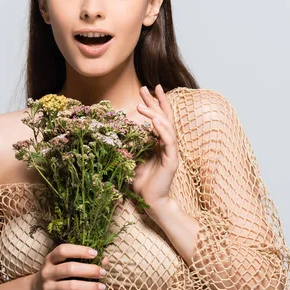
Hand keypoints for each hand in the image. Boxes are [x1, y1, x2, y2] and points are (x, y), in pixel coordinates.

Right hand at [30, 243, 109, 289]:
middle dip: (88, 270)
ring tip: (101, 286)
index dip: (79, 250)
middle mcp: (47, 271)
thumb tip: (105, 260)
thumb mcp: (63, 263)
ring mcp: (48, 287)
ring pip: (70, 286)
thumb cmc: (55, 274)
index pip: (63, 250)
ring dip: (88, 286)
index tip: (95, 253)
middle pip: (69, 268)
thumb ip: (81, 260)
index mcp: (50, 258)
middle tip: (102, 272)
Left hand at [133, 84, 179, 215]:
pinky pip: (169, 142)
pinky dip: (163, 131)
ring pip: (167, 127)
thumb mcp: (133, 158)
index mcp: (159, 142)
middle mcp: (167, 144)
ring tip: (142, 104)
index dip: (154, 102)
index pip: (159, 117)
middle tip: (145, 87)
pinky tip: (156, 121)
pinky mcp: (172, 161)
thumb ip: (132, 144)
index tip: (147, 88)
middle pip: (164, 117)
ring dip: (155, 114)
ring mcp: (171, 152)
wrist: (151, 201)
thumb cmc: (142, 182)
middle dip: (155, 101)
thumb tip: (118, 132)